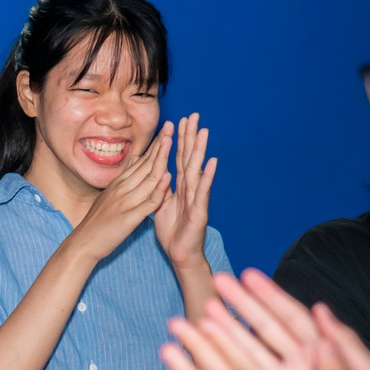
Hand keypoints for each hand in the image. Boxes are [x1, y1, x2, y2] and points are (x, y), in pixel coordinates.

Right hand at [71, 121, 173, 260]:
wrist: (83, 243)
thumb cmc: (97, 223)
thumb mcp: (107, 197)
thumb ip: (122, 182)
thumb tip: (133, 165)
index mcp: (118, 184)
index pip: (140, 161)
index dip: (154, 146)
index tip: (164, 131)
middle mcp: (121, 189)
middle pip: (145, 164)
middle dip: (160, 145)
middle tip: (171, 126)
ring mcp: (125, 202)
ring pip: (148, 178)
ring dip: (161, 160)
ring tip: (172, 142)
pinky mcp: (128, 217)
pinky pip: (147, 202)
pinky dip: (159, 189)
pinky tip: (168, 179)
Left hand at [151, 113, 216, 269]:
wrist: (180, 253)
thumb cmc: (172, 229)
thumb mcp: (161, 203)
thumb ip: (161, 187)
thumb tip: (157, 171)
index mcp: (179, 186)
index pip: (177, 158)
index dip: (177, 140)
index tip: (177, 119)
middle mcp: (190, 188)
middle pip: (189, 158)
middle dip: (190, 137)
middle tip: (193, 115)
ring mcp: (196, 198)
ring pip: (197, 170)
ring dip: (200, 150)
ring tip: (204, 131)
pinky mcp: (200, 211)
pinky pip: (202, 192)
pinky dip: (207, 177)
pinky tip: (213, 162)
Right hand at [207, 271, 329, 369]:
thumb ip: (347, 347)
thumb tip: (322, 311)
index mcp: (323, 357)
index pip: (291, 318)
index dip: (270, 297)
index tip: (246, 276)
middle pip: (264, 332)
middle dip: (240, 307)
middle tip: (214, 286)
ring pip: (249, 359)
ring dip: (224, 338)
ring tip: (199, 319)